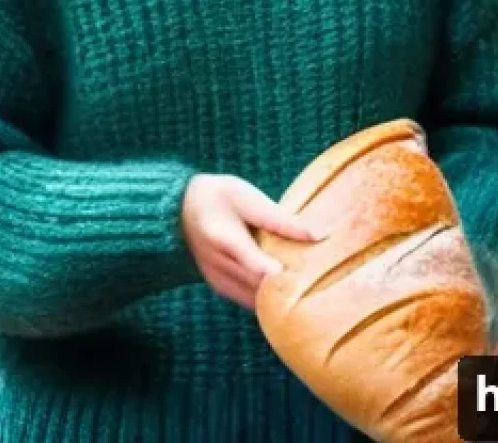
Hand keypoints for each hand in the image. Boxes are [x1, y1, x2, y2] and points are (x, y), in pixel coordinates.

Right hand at [181, 173, 317, 309]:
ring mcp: (219, 282)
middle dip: (291, 284)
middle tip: (319, 274)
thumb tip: (316, 235)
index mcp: (226, 240)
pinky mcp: (221, 288)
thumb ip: (278, 219)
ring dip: (280, 293)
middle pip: (263, 288)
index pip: (261, 269)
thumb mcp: (246, 196)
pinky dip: (268, 295)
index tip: (314, 271)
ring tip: (305, 278)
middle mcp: (220, 268)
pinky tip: (285, 282)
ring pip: (258, 300)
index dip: (290, 276)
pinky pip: (250, 300)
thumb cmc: (218, 196)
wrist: (179, 208)